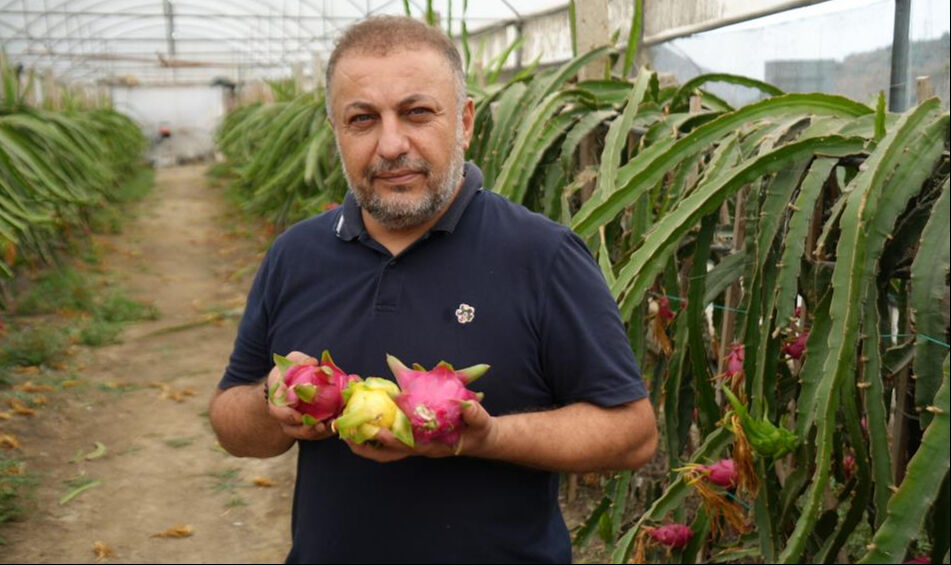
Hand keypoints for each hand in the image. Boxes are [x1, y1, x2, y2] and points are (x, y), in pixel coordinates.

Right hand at [266, 350, 335, 440]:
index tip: (298, 416)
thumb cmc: (289, 372)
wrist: (289, 384)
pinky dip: (327, 431)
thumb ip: (299, 360)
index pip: (277, 411)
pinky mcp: (309, 426)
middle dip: (306, 430)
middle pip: (292, 428)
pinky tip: (339, 424)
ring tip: (333, 426)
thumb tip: (313, 362)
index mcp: (277, 400)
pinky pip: (317, 433)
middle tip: (320, 426)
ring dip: (319, 433)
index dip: (286, 415)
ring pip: (305, 434)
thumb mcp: (291, 361)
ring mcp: (296, 424)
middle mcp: (284, 416)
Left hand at [344, 400, 497, 462]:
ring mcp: (414, 446)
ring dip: (365, 445)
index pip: (408, 445)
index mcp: (433, 445)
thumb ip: (474, 414)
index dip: (391, 438)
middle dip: (367, 447)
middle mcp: (419, 448)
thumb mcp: (481, 422)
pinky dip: (374, 437)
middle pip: (388, 454)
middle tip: (347, 437)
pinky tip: (362, 425)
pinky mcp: (412, 440)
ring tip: (345, 434)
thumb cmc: (479, 430)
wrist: (480, 439)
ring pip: (385, 452)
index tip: (375, 429)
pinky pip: (389, 443)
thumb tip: (467, 405)